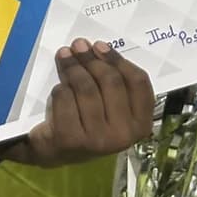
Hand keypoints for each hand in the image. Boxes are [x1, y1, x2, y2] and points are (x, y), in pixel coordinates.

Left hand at [0, 40, 154, 167]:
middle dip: (90, 58)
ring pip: (85, 87)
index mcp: (140, 125)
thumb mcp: (109, 105)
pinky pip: (64, 97)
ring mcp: (97, 140)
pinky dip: (58, 89)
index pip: (138, 82)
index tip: (100, 46)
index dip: (118, 59)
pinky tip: (57, 90)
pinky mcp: (70, 139)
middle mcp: (123, 136)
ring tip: (64, 56)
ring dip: (72, 67)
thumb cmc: (86, 121)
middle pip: (110, 81)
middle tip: (77, 45)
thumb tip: (94, 47)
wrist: (56, 151)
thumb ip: (112, 81)